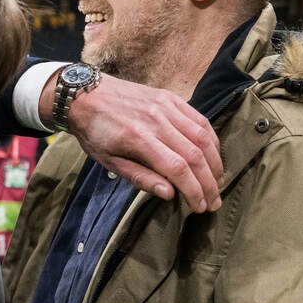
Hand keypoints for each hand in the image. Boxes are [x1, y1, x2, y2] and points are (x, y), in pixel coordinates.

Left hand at [51, 71, 222, 210]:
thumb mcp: (108, 161)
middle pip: (195, 155)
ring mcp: (166, 106)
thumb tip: (169, 194)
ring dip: (215, 163)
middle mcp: (157, 121)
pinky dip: (211, 139)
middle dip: (209, 182)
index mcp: (138, 139)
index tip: (200, 207)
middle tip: (214, 201)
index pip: (177, 169)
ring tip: (218, 182)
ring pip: (202, 137)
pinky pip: (199, 119)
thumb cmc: (94, 132)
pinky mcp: (171, 98)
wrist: (85, 95)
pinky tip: (213, 155)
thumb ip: (140, 177)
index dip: (193, 190)